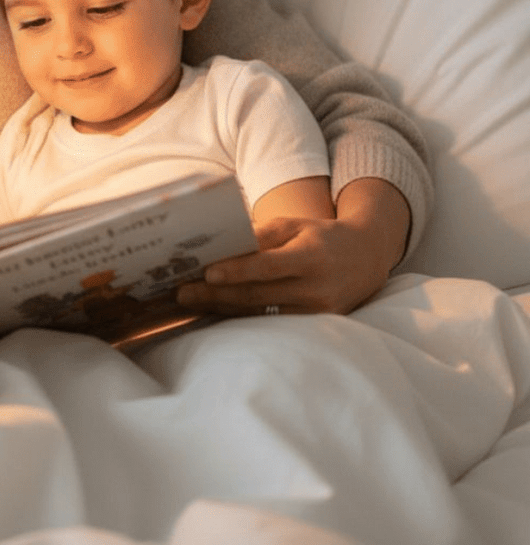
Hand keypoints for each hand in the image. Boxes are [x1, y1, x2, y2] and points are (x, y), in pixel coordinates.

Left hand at [176, 178, 410, 316]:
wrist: (366, 257)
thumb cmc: (321, 235)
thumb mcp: (294, 225)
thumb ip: (261, 235)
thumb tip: (221, 243)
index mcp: (311, 256)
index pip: (268, 266)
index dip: (237, 270)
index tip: (207, 273)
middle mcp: (316, 288)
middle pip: (258, 295)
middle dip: (216, 295)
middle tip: (182, 292)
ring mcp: (317, 311)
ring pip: (261, 313)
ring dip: (222, 309)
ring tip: (191, 303)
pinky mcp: (315, 325)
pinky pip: (271, 322)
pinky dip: (242, 316)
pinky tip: (217, 311)